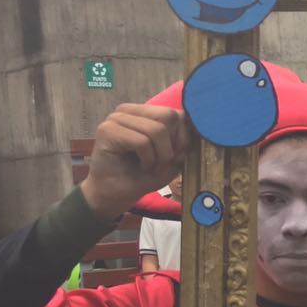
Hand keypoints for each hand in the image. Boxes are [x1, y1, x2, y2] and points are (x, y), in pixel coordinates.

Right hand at [80, 104, 189, 220]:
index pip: (178, 113)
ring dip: (160, 156)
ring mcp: (116, 118)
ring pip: (157, 130)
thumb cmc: (142, 176)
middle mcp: (129, 111)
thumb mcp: (172, 159)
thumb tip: (199, 129)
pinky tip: (140, 167)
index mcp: (146, 113)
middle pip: (170, 116)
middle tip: (163, 162)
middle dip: (173, 145)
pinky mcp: (107, 130)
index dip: (184, 137)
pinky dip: (147, 160)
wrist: (114, 195)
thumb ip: (184, 143)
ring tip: (149, 166)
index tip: (177, 156)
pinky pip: (142, 142)